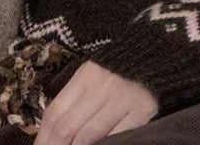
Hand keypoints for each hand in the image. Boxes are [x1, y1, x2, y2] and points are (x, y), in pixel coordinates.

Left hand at [35, 61, 158, 144]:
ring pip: (88, 135)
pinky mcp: (141, 111)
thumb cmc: (118, 76)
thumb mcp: (92, 80)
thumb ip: (74, 102)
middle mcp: (100, 85)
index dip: (44, 139)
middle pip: (68, 126)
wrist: (155, 62)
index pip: (55, 113)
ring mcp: (121, 98)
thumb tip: (51, 134)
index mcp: (84, 76)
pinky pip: (116, 136)